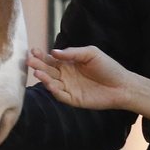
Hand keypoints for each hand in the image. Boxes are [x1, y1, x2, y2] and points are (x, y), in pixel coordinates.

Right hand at [28, 46, 149, 121]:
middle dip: (38, 65)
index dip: (41, 55)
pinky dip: (54, 91)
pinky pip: (61, 95)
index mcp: (69, 63)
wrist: (121, 85)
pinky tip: (50, 84)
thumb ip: (73, 52)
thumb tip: (54, 52)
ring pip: (51, 83)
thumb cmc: (107, 66)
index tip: (32, 50)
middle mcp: (66, 76)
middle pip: (48, 70)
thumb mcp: (91, 53)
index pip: (51, 59)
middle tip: (28, 60)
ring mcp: (68, 88)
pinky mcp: (73, 99)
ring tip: (37, 72)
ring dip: (43, 78)